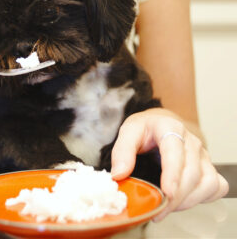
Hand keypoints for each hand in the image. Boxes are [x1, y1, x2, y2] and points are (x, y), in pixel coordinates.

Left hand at [111, 108, 228, 220]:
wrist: (157, 125)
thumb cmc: (144, 130)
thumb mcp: (128, 132)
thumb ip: (122, 151)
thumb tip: (118, 175)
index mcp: (169, 127)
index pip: (174, 150)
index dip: (172, 173)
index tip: (167, 192)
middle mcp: (190, 140)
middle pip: (192, 172)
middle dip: (176, 196)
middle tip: (157, 209)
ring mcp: (202, 154)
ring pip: (207, 182)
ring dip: (188, 200)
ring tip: (167, 206)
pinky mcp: (208, 166)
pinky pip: (216, 186)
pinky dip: (203, 198)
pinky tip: (184, 200)